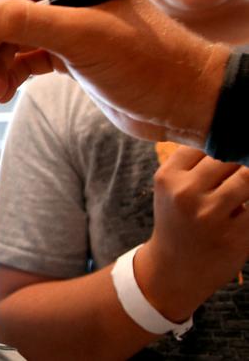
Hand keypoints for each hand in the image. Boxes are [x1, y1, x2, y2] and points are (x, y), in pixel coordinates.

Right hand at [0, 0, 228, 145]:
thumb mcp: (83, 37)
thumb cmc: (145, 62)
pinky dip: (13, 74)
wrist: (183, 102)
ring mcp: (71, 29)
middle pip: (11, 7)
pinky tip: (4, 92)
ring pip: (17, 38)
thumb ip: (28, 22)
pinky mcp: (71, 57)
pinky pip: (29, 59)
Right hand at [136, 147, 248, 320]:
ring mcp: (210, 214)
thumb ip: (194, 163)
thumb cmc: (178, 221)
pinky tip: (246, 206)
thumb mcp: (171, 189)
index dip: (220, 144)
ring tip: (243, 188)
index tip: (227, 153)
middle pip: (228, 156)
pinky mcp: (236, 235)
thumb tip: (235, 139)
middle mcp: (185, 193)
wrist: (176, 269)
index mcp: (167, 177)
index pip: (203, 142)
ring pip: (248, 176)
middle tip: (237, 170)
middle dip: (239, 160)